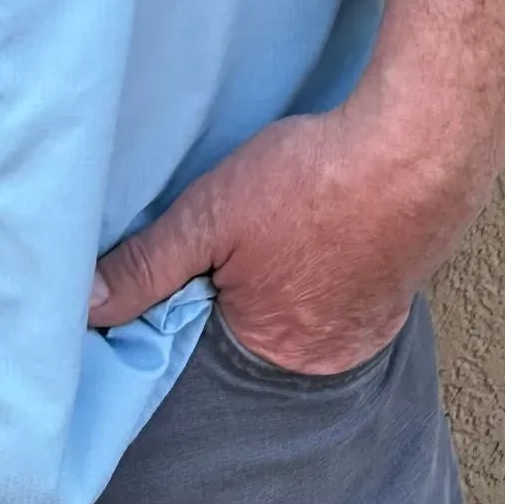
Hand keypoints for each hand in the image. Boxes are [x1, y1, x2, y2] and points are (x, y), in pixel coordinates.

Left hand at [87, 94, 481, 375]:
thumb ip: (149, 263)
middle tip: (242, 236)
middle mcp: (323, 355)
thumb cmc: (313, 181)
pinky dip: (330, 262)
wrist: (417, 147)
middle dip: (242, 288)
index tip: (190, 260)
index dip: (190, 299)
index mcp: (271, 349)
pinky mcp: (396, 291)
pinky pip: (346, 288)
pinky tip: (321, 225)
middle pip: (257, 326)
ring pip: (302, 305)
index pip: (207, 339)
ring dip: (288, 273)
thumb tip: (87, 306)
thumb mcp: (211, 215)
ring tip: (282, 224)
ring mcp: (367, 326)